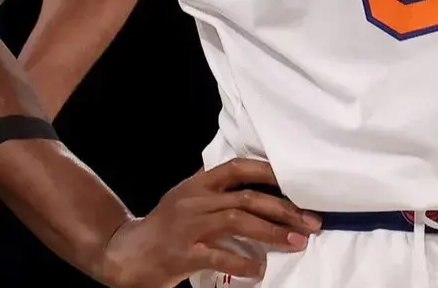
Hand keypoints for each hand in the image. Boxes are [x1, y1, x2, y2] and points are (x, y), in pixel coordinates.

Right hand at [95, 158, 319, 287]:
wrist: (125, 253)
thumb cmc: (162, 229)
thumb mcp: (185, 200)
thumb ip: (214, 193)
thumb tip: (256, 192)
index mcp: (196, 185)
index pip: (237, 167)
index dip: (268, 172)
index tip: (297, 182)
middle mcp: (194, 200)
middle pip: (247, 198)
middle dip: (284, 209)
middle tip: (311, 222)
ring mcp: (188, 226)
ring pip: (238, 221)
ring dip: (273, 232)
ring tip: (297, 242)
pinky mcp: (183, 253)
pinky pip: (220, 256)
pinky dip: (244, 262)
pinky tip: (260, 269)